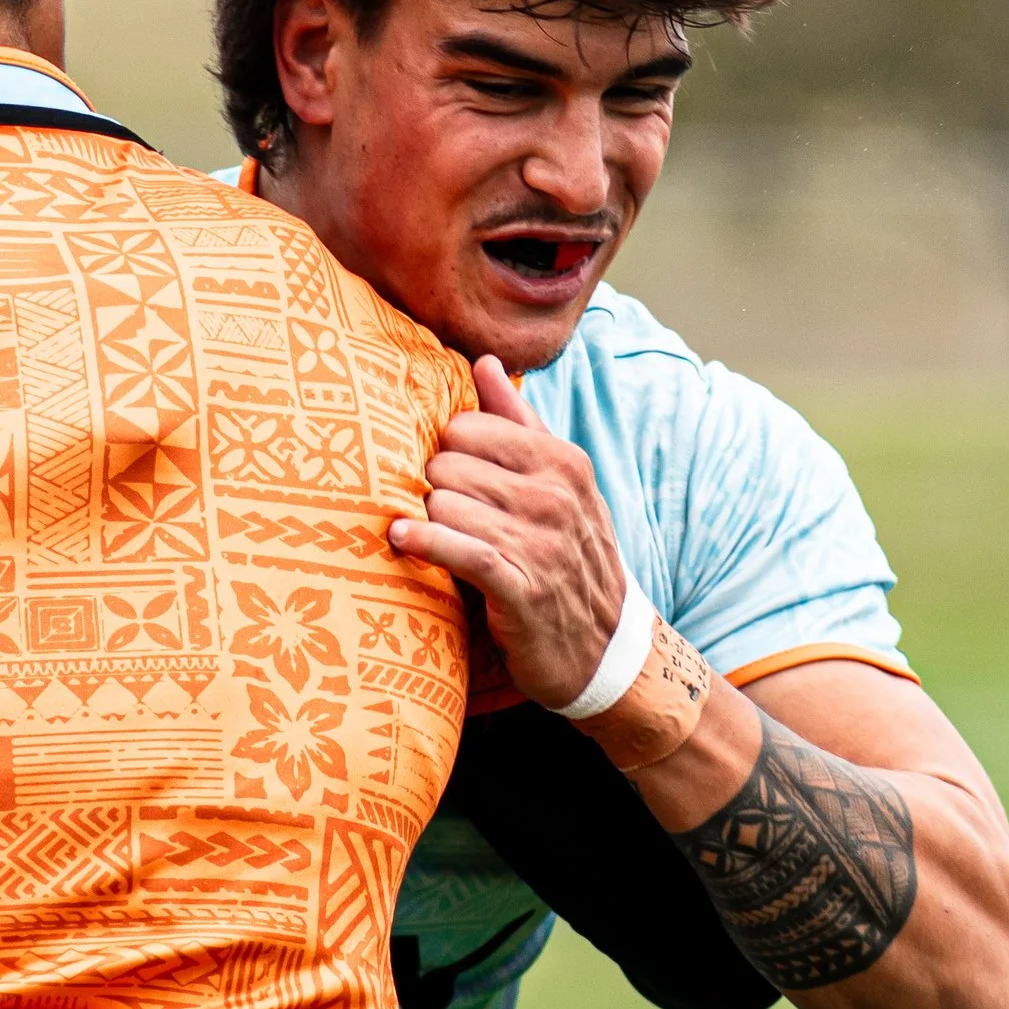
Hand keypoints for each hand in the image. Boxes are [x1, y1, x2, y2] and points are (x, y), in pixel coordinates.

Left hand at [390, 356, 632, 710]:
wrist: (606, 647)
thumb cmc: (568, 554)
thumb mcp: (558, 483)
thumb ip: (518, 422)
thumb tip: (485, 361)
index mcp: (562, 462)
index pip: (468, 427)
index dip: (446, 452)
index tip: (445, 477)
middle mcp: (555, 497)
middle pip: (448, 465)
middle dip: (434, 488)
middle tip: (438, 515)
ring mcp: (541, 544)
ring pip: (446, 505)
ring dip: (428, 522)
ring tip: (429, 536)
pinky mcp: (522, 589)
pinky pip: (458, 550)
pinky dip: (424, 541)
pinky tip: (402, 537)